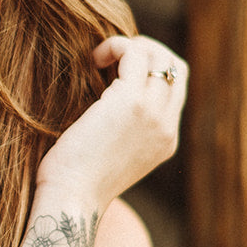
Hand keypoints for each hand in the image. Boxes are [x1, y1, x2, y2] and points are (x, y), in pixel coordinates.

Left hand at [34, 35, 187, 210]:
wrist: (71, 199)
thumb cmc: (76, 180)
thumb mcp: (110, 155)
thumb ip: (122, 131)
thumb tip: (104, 103)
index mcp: (165, 141)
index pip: (175, 90)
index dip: (151, 70)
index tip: (117, 70)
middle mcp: (166, 127)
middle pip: (176, 68)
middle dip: (147, 51)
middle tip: (112, 57)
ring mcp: (153, 114)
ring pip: (159, 57)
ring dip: (129, 47)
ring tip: (99, 59)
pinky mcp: (130, 102)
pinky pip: (134, 54)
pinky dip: (115, 46)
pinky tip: (93, 59)